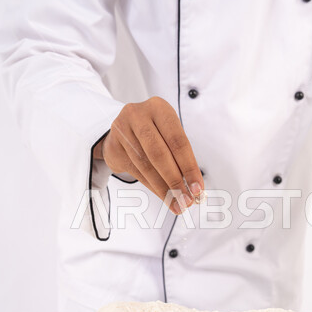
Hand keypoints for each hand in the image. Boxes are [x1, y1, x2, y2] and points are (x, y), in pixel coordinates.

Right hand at [94, 97, 203, 213]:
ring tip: (177, 203)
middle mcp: (138, 115)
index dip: (189, 167)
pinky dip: (152, 186)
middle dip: (175, 181)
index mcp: (159, 108)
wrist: (122, 129)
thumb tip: (195, 186)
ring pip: (147, 166)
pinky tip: (164, 196)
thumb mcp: (168, 134)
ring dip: (164, 189)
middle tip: (186, 199)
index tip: (198, 187)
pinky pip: (136, 171)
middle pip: (160, 154)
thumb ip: (180, 155)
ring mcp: (122, 130)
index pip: (178, 141)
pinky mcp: (113, 146)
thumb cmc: (154, 132)